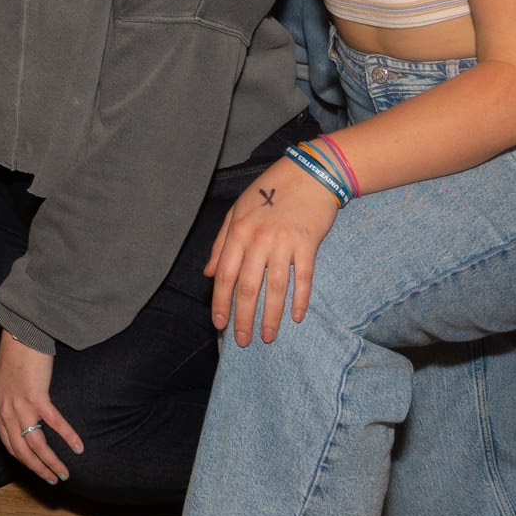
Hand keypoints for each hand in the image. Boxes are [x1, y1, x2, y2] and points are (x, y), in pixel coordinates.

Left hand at [0, 336, 82, 484]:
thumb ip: (9, 403)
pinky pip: (54, 423)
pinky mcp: (37, 396)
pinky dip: (67, 437)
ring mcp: (21, 406)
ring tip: (63, 474)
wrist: (20, 335)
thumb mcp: (4, 384)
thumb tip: (19, 416)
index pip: (9, 446)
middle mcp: (6, 412)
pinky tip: (78, 448)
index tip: (37, 469)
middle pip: (22, 451)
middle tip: (53, 479)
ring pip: (36, 444)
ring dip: (50, 462)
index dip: (24, 461)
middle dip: (38, 468)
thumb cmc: (14, 357)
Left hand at [207, 156, 340, 344]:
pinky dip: (300, 299)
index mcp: (238, 232)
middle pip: (248, 287)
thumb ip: (221, 243)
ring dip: (271, 316)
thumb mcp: (237, 211)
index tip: (219, 324)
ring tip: (267, 337)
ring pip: (275, 288)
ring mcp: (284, 243)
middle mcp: (259, 240)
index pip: (224, 275)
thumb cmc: (269, 191)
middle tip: (242, 341)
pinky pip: (303, 278)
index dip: (220, 302)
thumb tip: (208, 273)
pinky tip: (297, 317)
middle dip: (243, 318)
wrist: (308, 174)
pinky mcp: (308, 245)